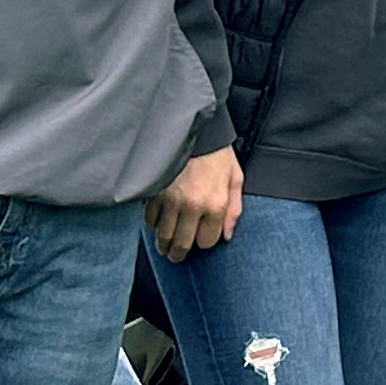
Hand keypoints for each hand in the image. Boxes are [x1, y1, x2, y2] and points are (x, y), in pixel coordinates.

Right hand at [150, 147, 243, 261]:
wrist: (193, 129)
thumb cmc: (216, 153)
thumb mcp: (235, 178)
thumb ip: (234, 209)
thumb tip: (227, 235)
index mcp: (216, 204)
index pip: (206, 242)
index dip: (203, 242)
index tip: (200, 239)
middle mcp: (193, 206)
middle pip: (182, 244)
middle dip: (179, 254)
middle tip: (176, 255)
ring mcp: (171, 200)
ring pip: (163, 236)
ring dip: (163, 244)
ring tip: (165, 246)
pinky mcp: (155, 192)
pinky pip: (149, 219)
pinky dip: (152, 224)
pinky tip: (157, 223)